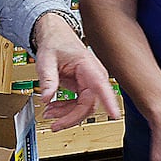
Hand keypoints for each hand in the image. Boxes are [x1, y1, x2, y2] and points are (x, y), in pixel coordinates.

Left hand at [32, 13, 120, 130]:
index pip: (101, 86)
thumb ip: (47, 79)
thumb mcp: (46, 59)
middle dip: (71, 117)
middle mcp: (93, 77)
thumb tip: (46, 98)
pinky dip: (65, 110)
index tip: (114, 114)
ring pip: (84, 109)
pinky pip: (78, 105)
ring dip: (66, 115)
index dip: (109, 101)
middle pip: (89, 105)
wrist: (55, 36)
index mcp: (88, 66)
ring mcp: (90, 84)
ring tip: (49, 113)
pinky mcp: (84, 88)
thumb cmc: (55, 43)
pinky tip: (53, 108)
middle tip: (54, 124)